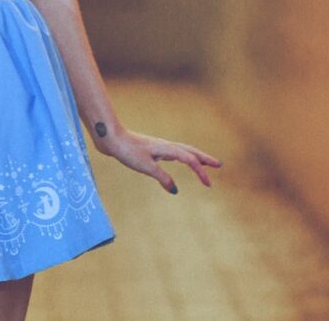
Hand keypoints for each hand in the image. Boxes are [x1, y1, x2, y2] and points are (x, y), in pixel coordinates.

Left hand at [94, 126, 221, 194]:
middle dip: (204, 159)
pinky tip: (178, 160)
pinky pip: (173, 152)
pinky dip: (182, 156)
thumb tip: (175, 190)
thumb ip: (161, 177)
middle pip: (190, 151)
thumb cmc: (126, 150)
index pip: (189, 160)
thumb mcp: (145, 166)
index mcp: (166, 148)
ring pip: (182, 150)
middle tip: (218, 165)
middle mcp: (165, 145)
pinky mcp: (151, 148)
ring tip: (204, 163)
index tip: (209, 184)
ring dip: (195, 157)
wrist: (110, 137)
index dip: (200, 172)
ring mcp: (158, 146)